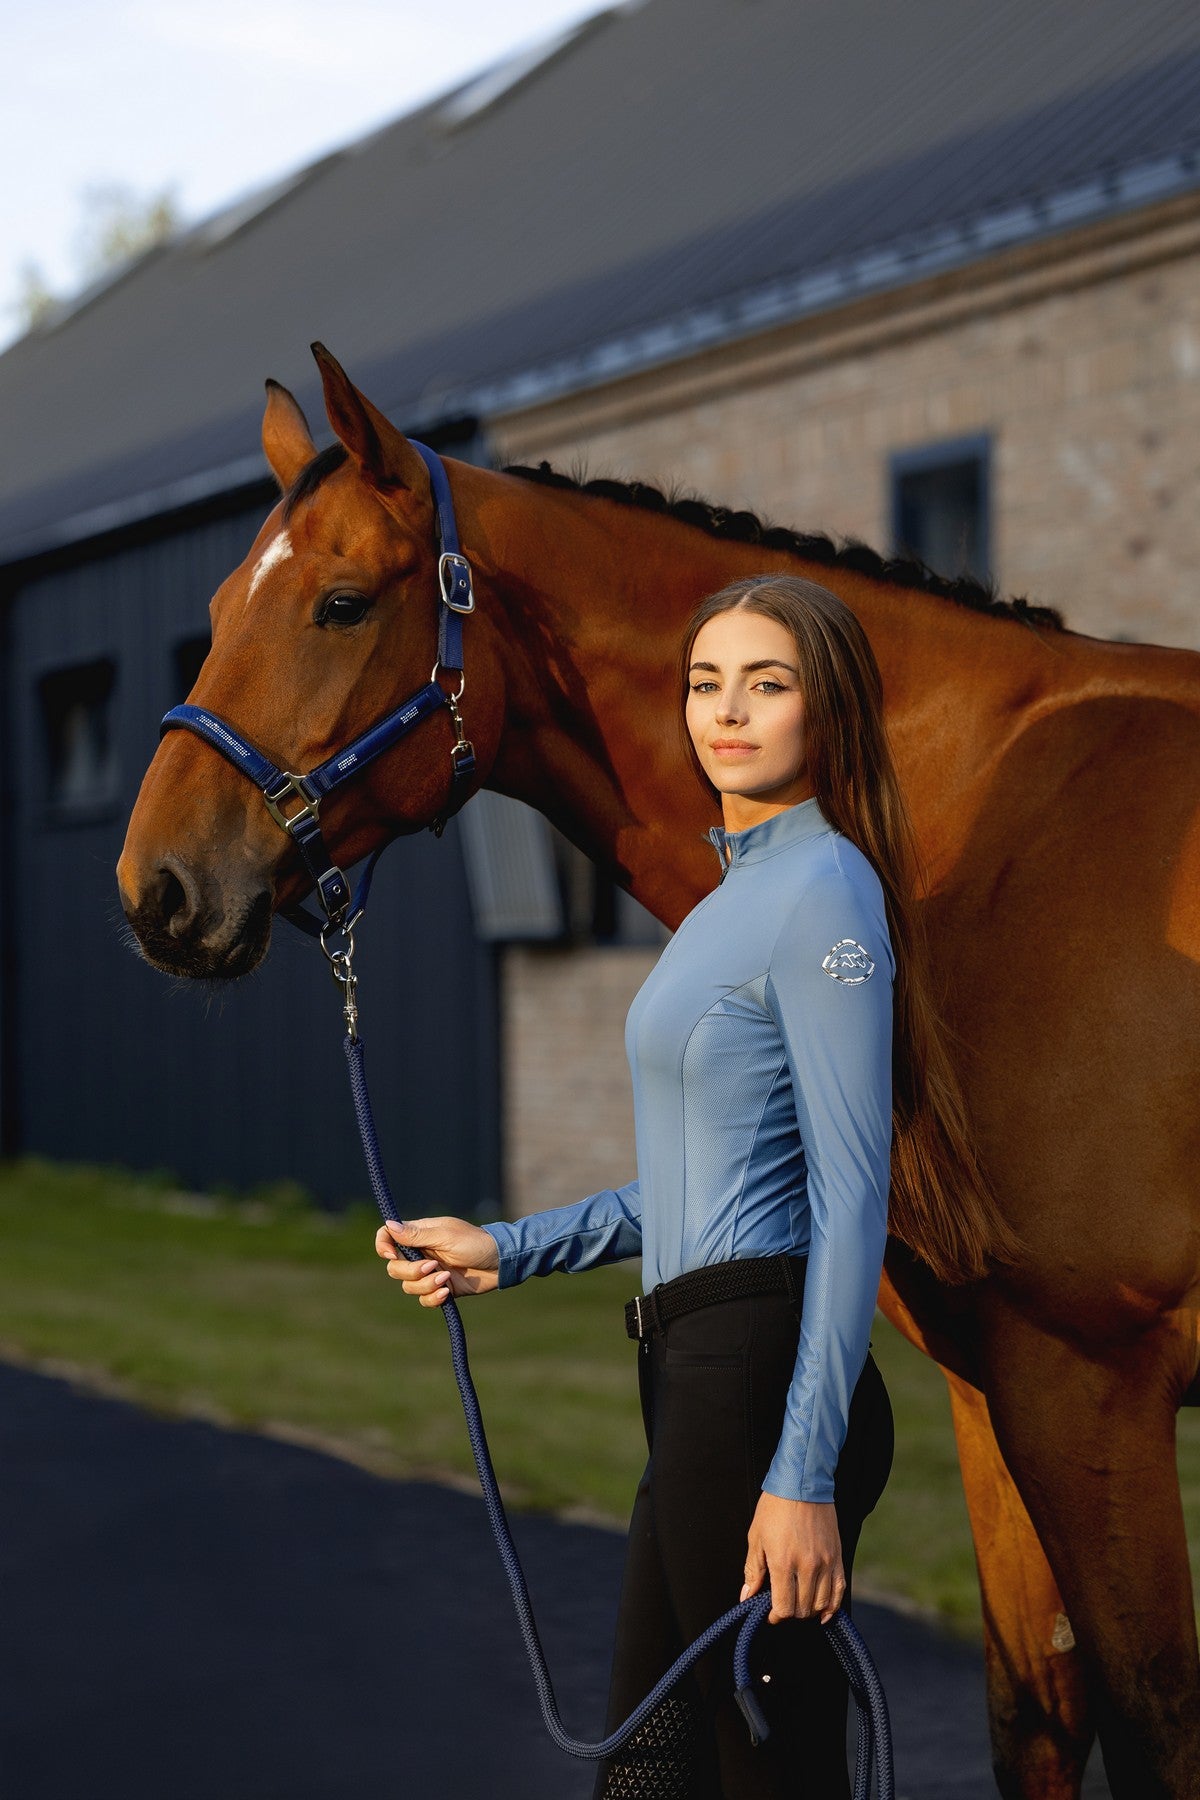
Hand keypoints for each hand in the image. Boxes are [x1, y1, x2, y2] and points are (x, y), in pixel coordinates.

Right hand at [375, 1217, 499, 1305]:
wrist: (500, 1263)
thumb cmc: (476, 1242)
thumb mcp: (446, 1236)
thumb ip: (417, 1235)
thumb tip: (389, 1225)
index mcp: (420, 1235)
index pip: (388, 1237)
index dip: (383, 1246)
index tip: (392, 1255)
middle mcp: (421, 1254)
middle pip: (395, 1267)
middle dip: (410, 1271)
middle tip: (433, 1266)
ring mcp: (430, 1272)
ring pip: (408, 1286)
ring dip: (425, 1285)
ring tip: (446, 1278)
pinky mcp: (441, 1289)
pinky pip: (424, 1299)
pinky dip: (432, 1298)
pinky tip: (447, 1292)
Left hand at [740, 1492, 844, 1623]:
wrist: (801, 1482)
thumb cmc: (774, 1507)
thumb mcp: (756, 1537)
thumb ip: (753, 1570)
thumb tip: (746, 1597)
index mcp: (783, 1562)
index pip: (784, 1608)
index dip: (775, 1616)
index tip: (769, 1613)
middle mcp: (807, 1566)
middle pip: (802, 1609)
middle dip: (790, 1613)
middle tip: (782, 1605)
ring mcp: (825, 1562)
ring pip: (821, 1604)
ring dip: (809, 1611)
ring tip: (799, 1604)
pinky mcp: (837, 1556)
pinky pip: (839, 1591)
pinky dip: (832, 1606)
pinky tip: (824, 1612)